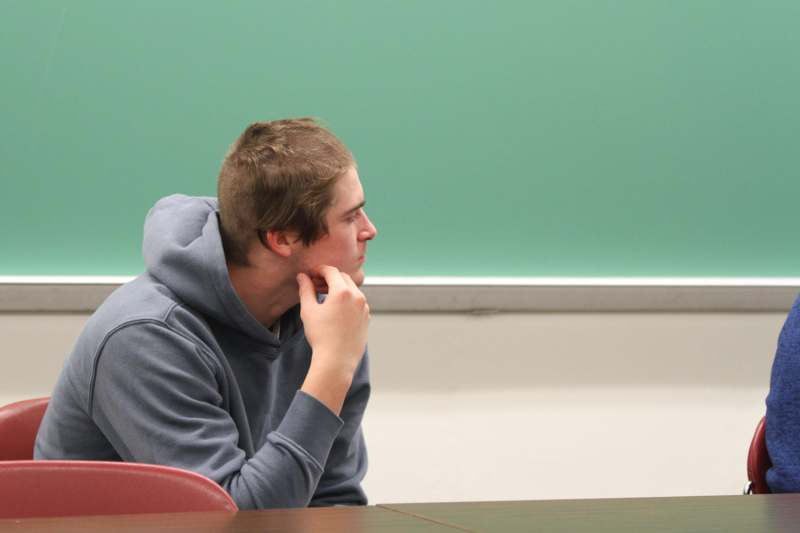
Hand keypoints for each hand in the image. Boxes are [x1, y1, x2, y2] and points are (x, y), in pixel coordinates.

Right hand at [297, 266, 369, 413]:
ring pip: (352, 290)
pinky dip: (348, 300)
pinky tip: (336, 310)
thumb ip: (305, 290)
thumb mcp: (308, 311)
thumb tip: (302, 277)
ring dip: (339, 288)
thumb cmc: (320, 336)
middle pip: (343, 277)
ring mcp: (364, 307)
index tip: (310, 274)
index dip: (319, 270)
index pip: (331, 271)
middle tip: (316, 284)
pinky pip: (357, 302)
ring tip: (325, 297)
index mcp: (343, 291)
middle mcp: (357, 296)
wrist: (337, 360)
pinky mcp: (367, 318)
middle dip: (329, 277)